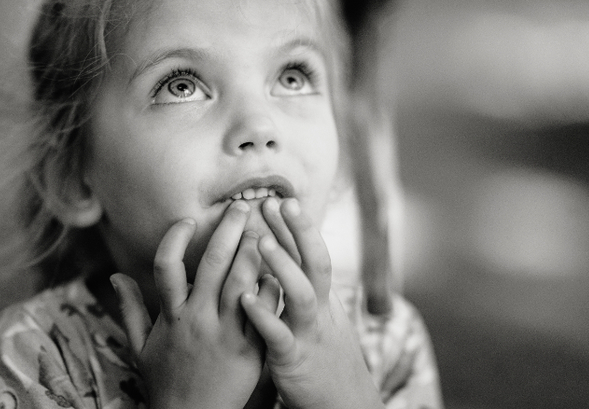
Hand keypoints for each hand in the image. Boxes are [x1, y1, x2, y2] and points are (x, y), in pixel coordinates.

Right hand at [110, 201, 280, 408]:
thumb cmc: (166, 381)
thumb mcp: (140, 346)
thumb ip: (129, 309)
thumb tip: (114, 276)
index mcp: (171, 316)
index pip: (166, 266)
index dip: (176, 238)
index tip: (190, 219)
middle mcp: (198, 319)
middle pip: (212, 265)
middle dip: (228, 231)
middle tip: (242, 207)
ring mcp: (226, 334)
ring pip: (241, 283)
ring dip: (253, 253)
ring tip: (265, 230)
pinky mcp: (250, 350)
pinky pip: (263, 312)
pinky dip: (270, 289)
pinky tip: (279, 272)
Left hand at [241, 198, 384, 408]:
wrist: (344, 406)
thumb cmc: (324, 359)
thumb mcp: (320, 320)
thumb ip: (304, 290)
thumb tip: (288, 261)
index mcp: (324, 299)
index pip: (313, 254)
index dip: (297, 228)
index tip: (281, 200)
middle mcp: (320, 311)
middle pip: (316, 263)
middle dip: (298, 232)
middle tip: (278, 202)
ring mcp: (309, 334)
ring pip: (301, 294)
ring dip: (283, 266)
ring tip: (261, 241)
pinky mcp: (295, 360)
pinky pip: (279, 336)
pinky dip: (264, 316)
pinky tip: (245, 299)